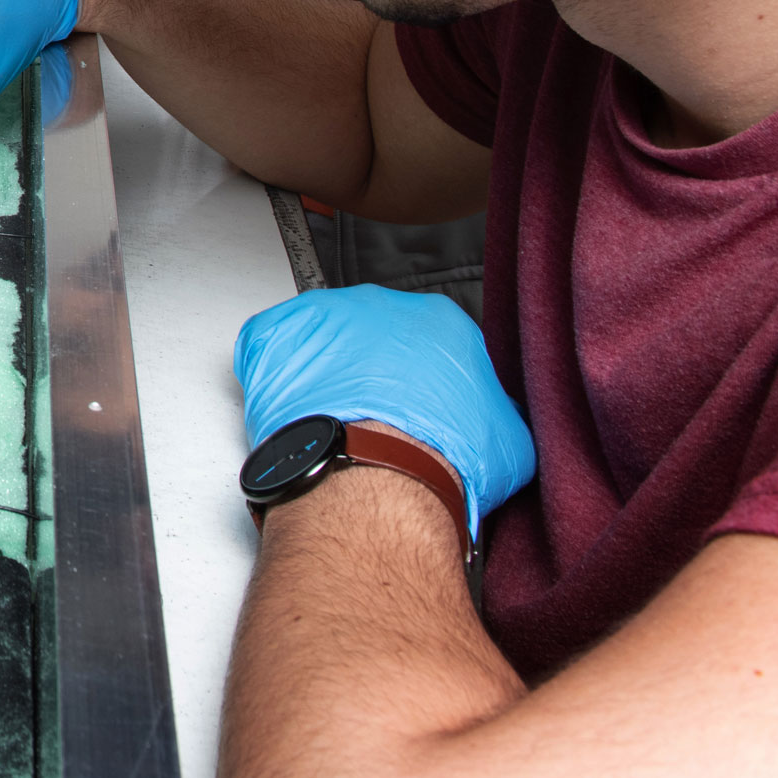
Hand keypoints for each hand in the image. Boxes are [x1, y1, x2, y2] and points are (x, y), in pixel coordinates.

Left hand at [235, 285, 536, 536]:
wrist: (378, 472)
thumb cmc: (439, 458)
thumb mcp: (509, 443)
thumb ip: (499, 414)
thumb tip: (495, 420)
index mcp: (440, 321)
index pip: (430, 341)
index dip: (423, 380)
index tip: (418, 407)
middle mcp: (380, 305)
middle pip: (374, 335)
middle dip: (373, 372)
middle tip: (374, 417)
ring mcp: (323, 316)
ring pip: (323, 339)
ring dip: (325, 374)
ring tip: (333, 420)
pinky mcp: (274, 335)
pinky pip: (268, 345)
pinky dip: (273, 373)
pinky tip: (293, 408)